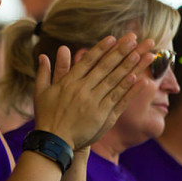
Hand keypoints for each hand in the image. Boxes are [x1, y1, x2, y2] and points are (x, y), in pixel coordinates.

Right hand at [31, 34, 153, 150]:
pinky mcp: (102, 116)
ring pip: (115, 80)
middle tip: (133, 39)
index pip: (88, 61)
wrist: (54, 142)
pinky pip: (118, 99)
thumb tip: (43, 55)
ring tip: (141, 53)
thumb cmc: (46, 117)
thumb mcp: (40, 92)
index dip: (101, 48)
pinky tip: (138, 77)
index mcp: (69, 82)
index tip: (113, 38)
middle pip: (105, 67)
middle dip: (120, 51)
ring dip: (129, 66)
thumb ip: (44, 72)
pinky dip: (128, 88)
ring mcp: (94, 102)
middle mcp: (83, 89)